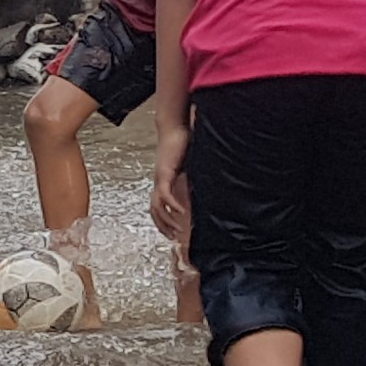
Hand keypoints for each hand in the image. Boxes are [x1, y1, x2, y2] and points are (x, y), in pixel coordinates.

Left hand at [151, 125, 191, 243]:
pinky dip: (171, 205)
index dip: (164, 218)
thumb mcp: (193, 163)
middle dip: (162, 226)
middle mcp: (160, 182)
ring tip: (176, 231)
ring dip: (165, 220)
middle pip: (154, 209)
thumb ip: (198, 174)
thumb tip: (210, 181)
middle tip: (173, 238)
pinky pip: (165, 194)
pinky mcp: (164, 173)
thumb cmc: (184, 142)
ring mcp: (160, 178)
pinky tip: (180, 213)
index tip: (173, 230)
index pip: (160, 204)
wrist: (175, 127)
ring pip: (157, 206)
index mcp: (165, 181)